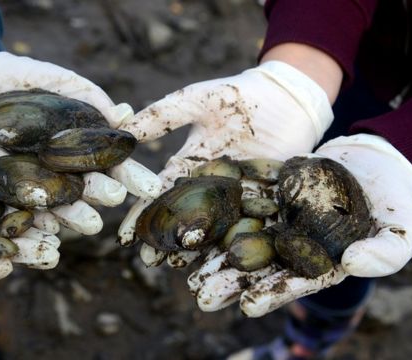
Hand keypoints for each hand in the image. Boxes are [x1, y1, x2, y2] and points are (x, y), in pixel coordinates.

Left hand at [0, 47, 161, 236]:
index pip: (109, 166)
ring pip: (57, 205)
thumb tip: (125, 117)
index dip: (130, 177)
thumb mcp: (58, 80)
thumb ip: (90, 96)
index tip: (148, 188)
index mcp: (77, 148)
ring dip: (75, 216)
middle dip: (102, 194)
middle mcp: (58, 169)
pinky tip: (47, 229)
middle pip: (87, 189)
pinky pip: (16, 208)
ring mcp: (29, 179)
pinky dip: (32, 220)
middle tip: (114, 195)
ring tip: (90, 224)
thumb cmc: (17, 77)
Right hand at [116, 61, 333, 264]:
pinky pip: (252, 225)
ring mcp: (239, 197)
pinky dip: (239, 243)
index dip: (143, 214)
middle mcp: (211, 187)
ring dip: (198, 248)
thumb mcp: (196, 100)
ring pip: (215, 227)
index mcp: (190, 165)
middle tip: (149, 261)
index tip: (125, 236)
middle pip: (185, 217)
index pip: (160, 193)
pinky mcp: (268, 202)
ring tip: (181, 268)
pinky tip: (227, 260)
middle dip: (166, 239)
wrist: (290, 97)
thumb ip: (162, 116)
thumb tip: (122, 131)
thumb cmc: (240, 95)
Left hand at [190, 134, 411, 316]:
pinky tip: (192, 208)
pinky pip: (239, 194)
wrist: (377, 161)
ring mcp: (276, 215)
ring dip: (213, 248)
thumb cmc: (396, 202)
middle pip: (257, 264)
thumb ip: (384, 253)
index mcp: (321, 261)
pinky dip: (218, 201)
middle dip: (229, 280)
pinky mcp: (267, 188)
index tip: (248, 307)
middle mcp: (292, 242)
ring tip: (184, 263)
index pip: (294, 282)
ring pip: (239, 232)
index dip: (272, 294)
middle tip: (201, 295)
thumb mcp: (403, 229)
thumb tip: (355, 265)